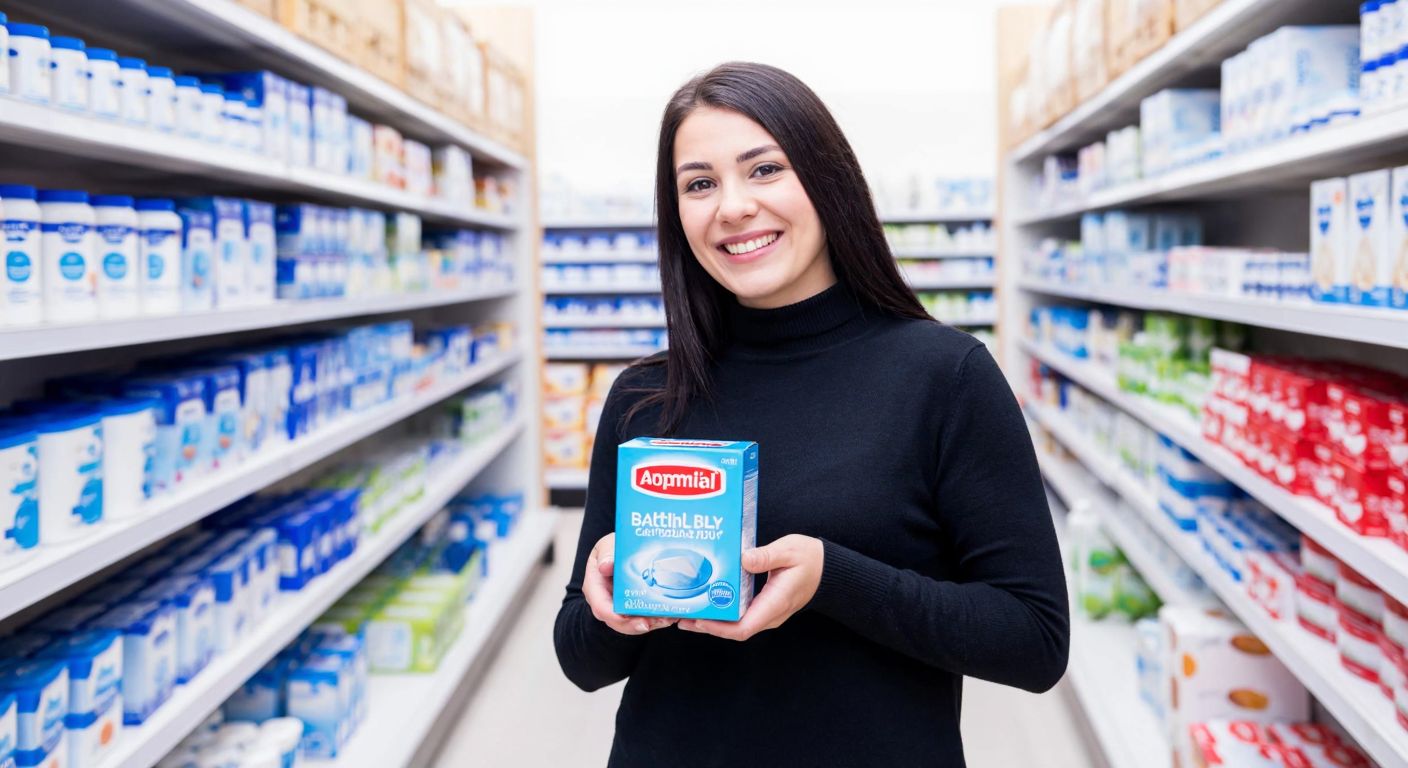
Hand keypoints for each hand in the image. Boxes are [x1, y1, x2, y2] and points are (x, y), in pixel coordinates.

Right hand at [582, 532, 676, 634]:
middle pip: (618, 622)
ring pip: (633, 624)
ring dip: (653, 623)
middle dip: (639, 625)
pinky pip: (643, 619)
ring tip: (670, 617)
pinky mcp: (632, 609)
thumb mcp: (608, 545)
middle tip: (661, 621)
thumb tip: (604, 566)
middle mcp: (605, 602)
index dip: (617, 617)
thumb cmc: (613, 548)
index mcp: (594, 587)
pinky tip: (672, 614)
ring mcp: (618, 607)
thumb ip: (606, 553)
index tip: (636, 620)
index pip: (601, 608)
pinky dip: (657, 618)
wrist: (622, 551)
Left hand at [679, 534, 823, 640]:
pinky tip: (707, 602)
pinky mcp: (763, 607)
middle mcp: (769, 614)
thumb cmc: (809, 559)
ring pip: (735, 626)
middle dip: (707, 626)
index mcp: (775, 603)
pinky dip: (722, 613)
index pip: (744, 628)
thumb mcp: (789, 550)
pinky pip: (739, 617)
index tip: (699, 620)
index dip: (719, 628)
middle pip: (734, 630)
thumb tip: (744, 558)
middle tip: (681, 617)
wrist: (825, 569)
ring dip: (712, 621)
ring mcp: (766, 613)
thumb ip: (767, 556)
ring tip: (688, 612)